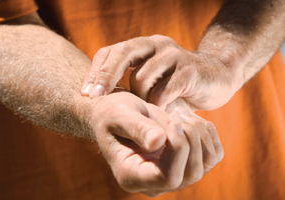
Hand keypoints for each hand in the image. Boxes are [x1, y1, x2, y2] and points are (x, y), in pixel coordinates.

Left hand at [82, 35, 240, 111]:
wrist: (216, 79)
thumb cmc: (177, 84)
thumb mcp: (151, 81)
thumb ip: (130, 83)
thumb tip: (97, 97)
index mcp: (144, 46)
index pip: (111, 51)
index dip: (96, 71)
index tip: (85, 94)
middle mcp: (157, 45)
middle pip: (123, 53)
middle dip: (105, 76)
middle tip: (93, 97)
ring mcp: (174, 55)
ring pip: (142, 76)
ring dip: (138, 99)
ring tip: (143, 112)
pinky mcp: (190, 70)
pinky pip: (164, 90)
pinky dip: (157, 105)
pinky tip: (159, 115)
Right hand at [91, 91, 223, 196]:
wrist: (119, 114)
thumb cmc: (113, 113)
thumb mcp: (119, 115)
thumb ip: (136, 128)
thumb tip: (158, 142)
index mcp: (131, 175)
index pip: (168, 177)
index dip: (178, 149)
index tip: (172, 121)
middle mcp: (153, 182)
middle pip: (191, 174)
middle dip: (191, 139)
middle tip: (176, 113)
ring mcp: (171, 174)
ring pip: (205, 164)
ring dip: (200, 133)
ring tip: (181, 113)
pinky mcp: (184, 163)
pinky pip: (212, 155)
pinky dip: (208, 134)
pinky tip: (191, 119)